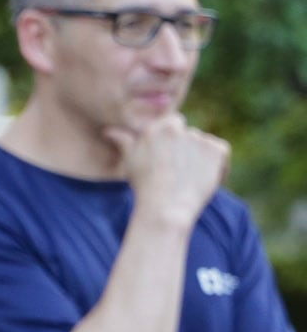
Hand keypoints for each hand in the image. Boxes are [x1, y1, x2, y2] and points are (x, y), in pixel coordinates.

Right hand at [103, 113, 228, 227]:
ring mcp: (199, 138)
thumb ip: (123, 140)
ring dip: (201, 158)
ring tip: (190, 180)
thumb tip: (109, 131)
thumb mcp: (130, 161)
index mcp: (157, 127)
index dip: (172, 142)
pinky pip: (222, 152)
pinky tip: (206, 180)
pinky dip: (219, 165)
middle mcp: (179, 128)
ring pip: (204, 144)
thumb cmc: (144, 185)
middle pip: (189, 135)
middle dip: (187, 151)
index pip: (172, 124)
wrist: (166, 207)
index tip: (169, 160)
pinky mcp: (217, 149)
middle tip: (179, 174)